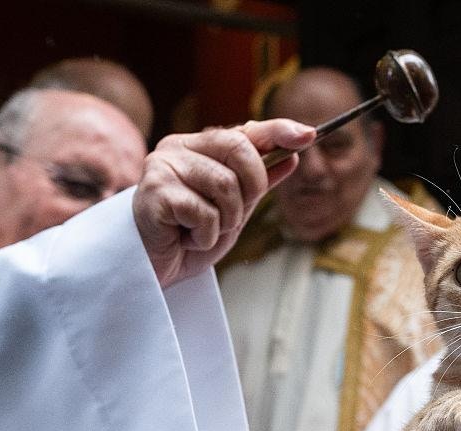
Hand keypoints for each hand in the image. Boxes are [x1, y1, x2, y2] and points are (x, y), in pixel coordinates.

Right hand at [133, 119, 315, 286]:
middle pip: (239, 149)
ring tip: (204, 231)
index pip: (245, 130)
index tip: (309, 135)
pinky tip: (186, 239)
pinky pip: (204, 213)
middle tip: (234, 215)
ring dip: (225, 220)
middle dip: (252, 187)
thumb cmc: (187, 237)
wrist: (150, 269)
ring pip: (225, 185)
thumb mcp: (233, 210)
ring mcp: (163, 167)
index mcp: (197, 146)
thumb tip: (292, 157)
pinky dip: (205, 235)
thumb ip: (257, 184)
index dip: (278, 130)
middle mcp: (177, 148)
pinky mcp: (154, 192)